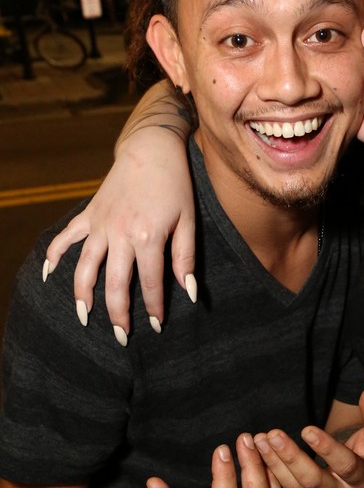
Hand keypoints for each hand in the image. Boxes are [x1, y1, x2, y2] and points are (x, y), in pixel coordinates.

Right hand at [44, 114, 195, 336]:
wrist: (151, 150)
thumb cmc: (175, 186)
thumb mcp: (188, 221)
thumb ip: (186, 258)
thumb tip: (189, 292)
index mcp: (148, 237)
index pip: (150, 283)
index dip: (153, 307)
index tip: (156, 325)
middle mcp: (120, 234)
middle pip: (114, 283)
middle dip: (117, 314)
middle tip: (122, 337)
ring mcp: (101, 225)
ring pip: (86, 266)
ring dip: (82, 294)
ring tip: (84, 317)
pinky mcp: (89, 215)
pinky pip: (67, 237)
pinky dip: (55, 255)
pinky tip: (49, 275)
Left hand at [253, 389, 363, 487]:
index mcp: (362, 480)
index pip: (345, 466)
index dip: (326, 449)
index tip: (306, 430)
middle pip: (313, 481)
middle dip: (291, 457)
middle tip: (273, 435)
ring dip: (274, 464)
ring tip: (260, 441)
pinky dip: (268, 476)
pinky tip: (255, 457)